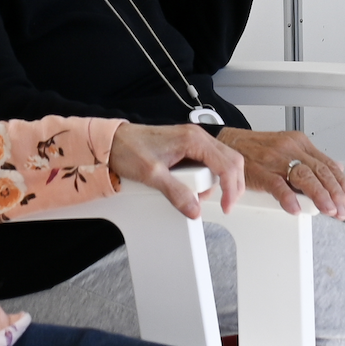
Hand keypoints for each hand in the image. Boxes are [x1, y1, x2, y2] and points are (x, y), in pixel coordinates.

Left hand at [108, 122, 244, 218]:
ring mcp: (193, 140)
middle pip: (231, 161)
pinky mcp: (187, 146)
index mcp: (193, 140)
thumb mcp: (152, 175)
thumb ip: (176, 193)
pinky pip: (209, 161)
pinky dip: (209, 177)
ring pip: (223, 161)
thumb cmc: (129, 149)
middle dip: (231, 185)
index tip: (226, 206)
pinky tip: (196, 188)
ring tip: (200, 196)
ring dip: (218, 182)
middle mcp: (196, 137)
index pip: (226, 164)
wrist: (113, 141)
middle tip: (225, 204)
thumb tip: (194, 209)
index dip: (230, 188)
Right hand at [218, 129, 344, 218]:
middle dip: (335, 193)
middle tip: (341, 210)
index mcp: (299, 143)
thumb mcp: (288, 148)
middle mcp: (290, 149)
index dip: (342, 184)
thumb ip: (311, 159)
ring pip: (304, 177)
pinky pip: (277, 185)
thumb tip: (336, 168)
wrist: (228, 143)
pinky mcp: (259, 170)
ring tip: (328, 210)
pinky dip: (288, 198)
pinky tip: (296, 209)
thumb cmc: (256, 150)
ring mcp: (275, 159)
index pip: (327, 164)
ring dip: (319, 196)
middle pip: (320, 171)